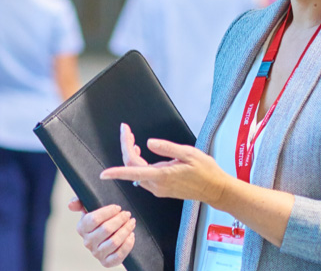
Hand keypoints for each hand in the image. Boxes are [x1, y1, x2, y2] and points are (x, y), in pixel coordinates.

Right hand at [68, 198, 135, 266]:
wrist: (107, 239)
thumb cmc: (99, 221)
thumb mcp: (88, 210)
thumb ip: (79, 202)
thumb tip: (71, 205)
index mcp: (82, 228)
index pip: (93, 219)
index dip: (107, 212)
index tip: (118, 207)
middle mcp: (88, 242)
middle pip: (106, 229)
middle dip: (120, 220)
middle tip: (127, 214)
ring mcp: (97, 253)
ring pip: (114, 242)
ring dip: (126, 230)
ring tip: (131, 223)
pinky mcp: (107, 262)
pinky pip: (119, 255)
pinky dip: (127, 244)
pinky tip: (131, 235)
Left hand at [99, 123, 232, 203]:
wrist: (217, 190)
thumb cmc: (206, 171)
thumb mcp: (189, 154)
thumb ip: (168, 148)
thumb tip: (149, 143)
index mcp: (162, 176)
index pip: (133, 172)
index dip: (116, 172)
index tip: (103, 174)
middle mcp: (157, 185)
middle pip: (132, 168)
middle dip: (126, 148)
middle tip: (127, 131)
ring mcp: (159, 189)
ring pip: (137, 173)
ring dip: (131, 156)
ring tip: (132, 139)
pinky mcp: (162, 189)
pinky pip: (144, 176)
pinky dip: (139, 164)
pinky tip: (141, 153)